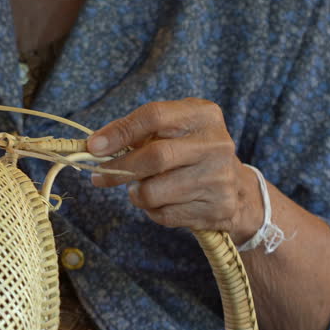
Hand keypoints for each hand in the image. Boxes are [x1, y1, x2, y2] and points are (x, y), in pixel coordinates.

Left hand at [87, 98, 261, 242]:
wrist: (237, 189)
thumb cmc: (190, 152)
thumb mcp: (173, 130)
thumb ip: (137, 132)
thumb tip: (95, 145)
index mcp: (203, 115)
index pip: (154, 116)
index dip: (119, 132)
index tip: (93, 146)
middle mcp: (215, 144)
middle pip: (155, 157)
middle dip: (119, 169)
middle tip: (99, 176)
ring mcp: (219, 178)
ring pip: (155, 192)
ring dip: (136, 193)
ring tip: (139, 188)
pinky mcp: (216, 208)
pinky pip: (164, 214)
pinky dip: (151, 210)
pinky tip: (160, 201)